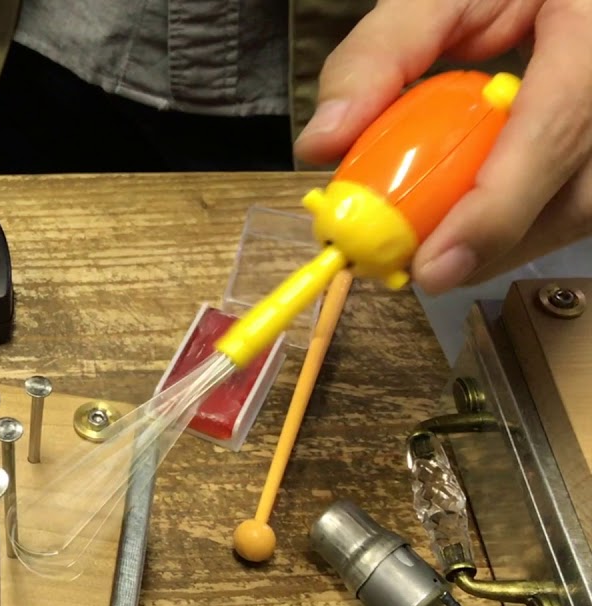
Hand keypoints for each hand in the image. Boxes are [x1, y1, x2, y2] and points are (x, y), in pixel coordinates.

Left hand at [294, 0, 591, 293]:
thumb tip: (321, 143)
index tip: (432, 264)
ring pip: (579, 212)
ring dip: (501, 242)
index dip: (495, 210)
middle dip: (490, 243)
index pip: (557, 131)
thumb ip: (379, 57)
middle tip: (411, 266)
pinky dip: (515, 223)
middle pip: (578, 195)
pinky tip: (467, 220)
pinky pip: (574, 204)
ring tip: (430, 246)